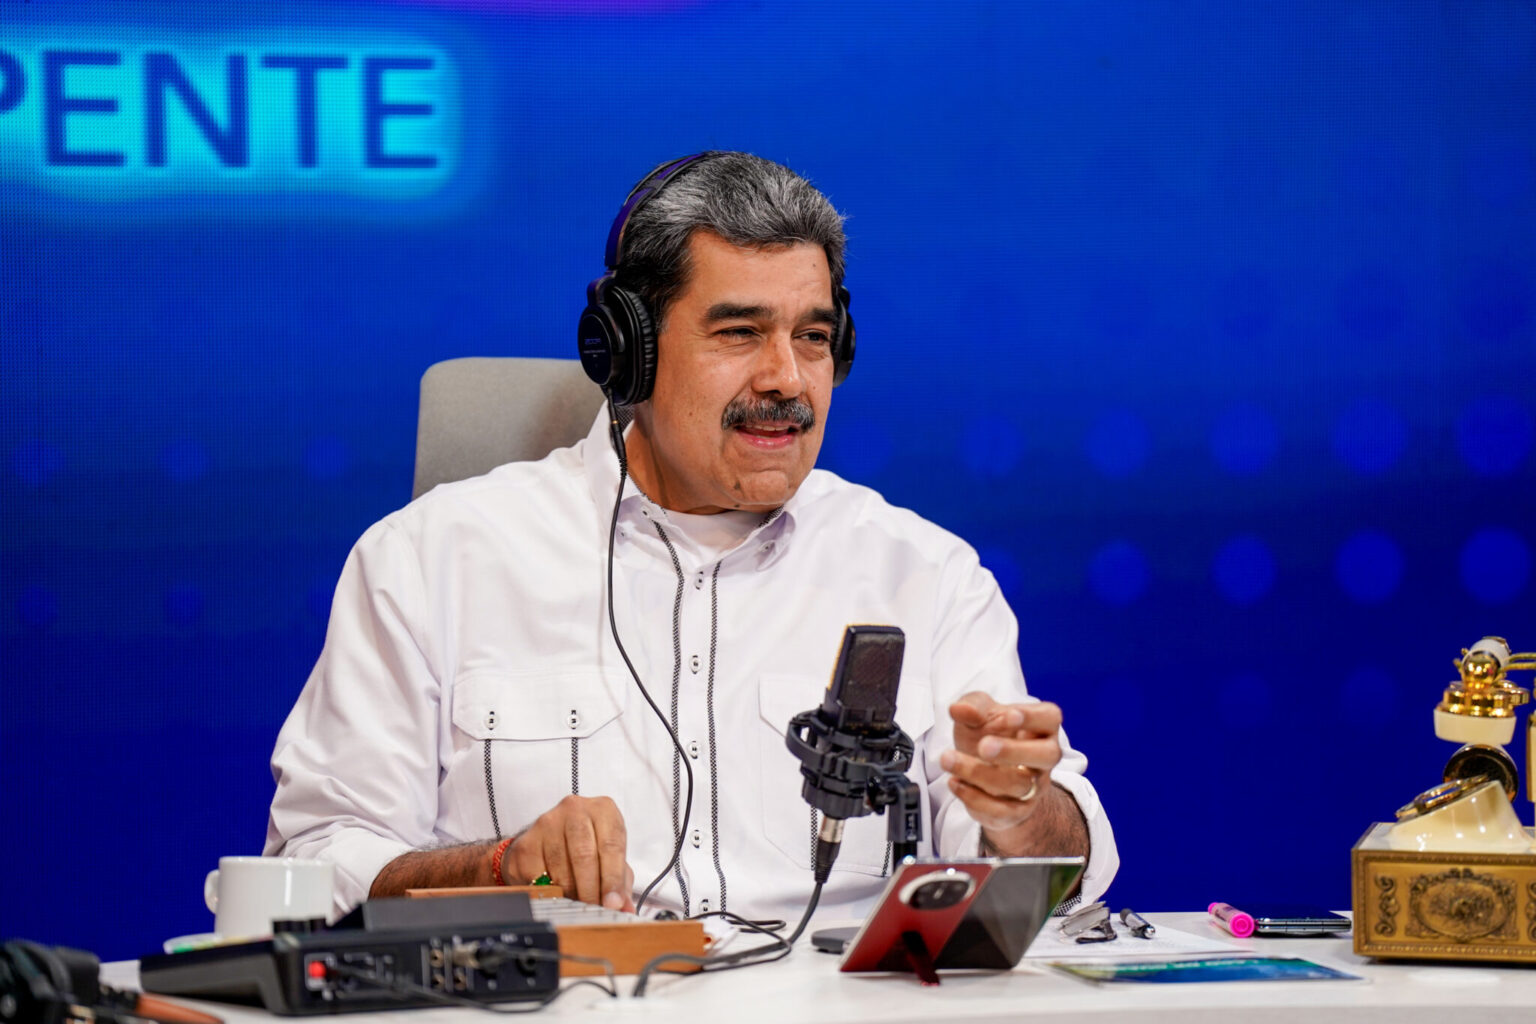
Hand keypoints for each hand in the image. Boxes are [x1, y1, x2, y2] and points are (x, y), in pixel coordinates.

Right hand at [505, 795, 634, 910]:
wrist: (548, 840)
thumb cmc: (587, 848)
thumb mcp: (610, 859)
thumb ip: (621, 883)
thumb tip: (626, 909)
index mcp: (603, 810)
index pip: (611, 846)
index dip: (613, 879)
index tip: (613, 904)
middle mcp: (574, 809)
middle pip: (584, 856)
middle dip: (591, 890)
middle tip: (595, 910)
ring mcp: (547, 824)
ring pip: (561, 869)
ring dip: (571, 894)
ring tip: (578, 906)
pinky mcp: (526, 843)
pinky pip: (538, 877)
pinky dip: (549, 892)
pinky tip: (556, 896)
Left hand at [941, 691, 1063, 833]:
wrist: (984, 770)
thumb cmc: (988, 733)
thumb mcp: (977, 712)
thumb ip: (971, 706)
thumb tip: (960, 709)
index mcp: (1042, 725)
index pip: (1049, 718)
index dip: (1031, 717)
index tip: (1008, 715)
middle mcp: (1045, 757)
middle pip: (1046, 756)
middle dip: (1014, 751)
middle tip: (983, 746)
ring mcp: (1035, 786)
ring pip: (1019, 785)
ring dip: (980, 773)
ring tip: (948, 759)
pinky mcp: (1018, 811)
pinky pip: (1003, 811)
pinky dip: (975, 798)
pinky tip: (954, 782)